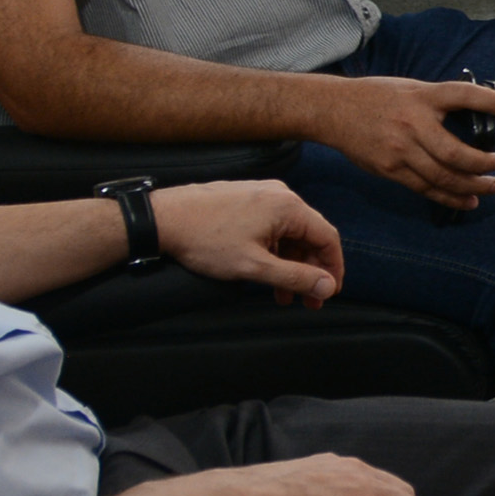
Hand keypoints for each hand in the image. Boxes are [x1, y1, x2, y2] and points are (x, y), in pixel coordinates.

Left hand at [153, 180, 344, 305]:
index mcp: (288, 207)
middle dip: (309, 271)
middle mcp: (280, 195)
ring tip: (280, 294)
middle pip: (309, 236)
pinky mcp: (244, 199)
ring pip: (288, 233)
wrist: (161, 218)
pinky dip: (273, 251)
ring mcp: (261, 194)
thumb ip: (295, 277)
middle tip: (306, 301)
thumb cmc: (205, 240)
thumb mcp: (253, 266)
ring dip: (289, 264)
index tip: (328, 293)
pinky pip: (271, 226)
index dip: (332, 269)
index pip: (328, 238)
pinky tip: (263, 272)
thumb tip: (328, 287)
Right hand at [316, 74, 494, 212]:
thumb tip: (475, 110)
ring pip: (442, 176)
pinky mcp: (390, 169)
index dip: (486, 101)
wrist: (333, 110)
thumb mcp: (411, 88)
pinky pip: (424, 188)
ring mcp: (399, 150)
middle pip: (454, 153)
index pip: (460, 95)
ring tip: (492, 186)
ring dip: (471, 185)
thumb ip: (439, 100)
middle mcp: (411, 125)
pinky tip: (467, 200)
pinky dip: (449, 197)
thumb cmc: (377, 97)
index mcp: (421, 97)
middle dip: (482, 164)